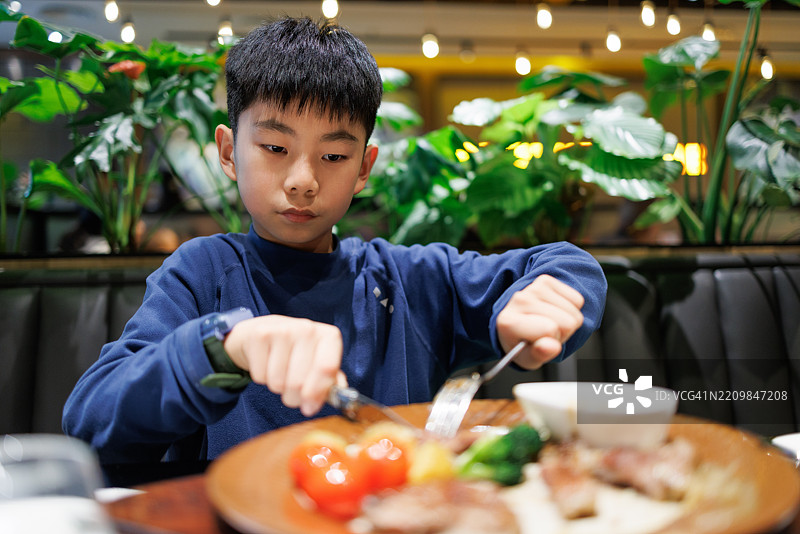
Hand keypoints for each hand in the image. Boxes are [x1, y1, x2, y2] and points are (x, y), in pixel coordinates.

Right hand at [222, 315, 342, 415]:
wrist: (262, 333)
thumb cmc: (296, 352)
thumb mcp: (318, 362)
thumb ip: (331, 380)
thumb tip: (340, 395)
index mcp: (328, 336)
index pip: (327, 368)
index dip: (317, 393)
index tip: (310, 407)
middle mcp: (307, 328)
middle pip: (299, 382)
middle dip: (294, 397)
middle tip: (292, 393)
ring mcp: (283, 329)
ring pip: (278, 382)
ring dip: (277, 388)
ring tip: (279, 374)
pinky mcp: (260, 334)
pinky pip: (260, 376)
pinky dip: (262, 378)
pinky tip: (266, 364)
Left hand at [495, 274, 584, 369]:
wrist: (518, 323)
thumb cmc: (523, 343)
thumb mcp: (528, 359)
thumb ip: (538, 355)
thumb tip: (551, 346)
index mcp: (508, 322)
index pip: (549, 329)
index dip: (552, 342)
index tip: (540, 342)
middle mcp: (519, 300)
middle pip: (567, 322)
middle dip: (562, 333)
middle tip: (546, 334)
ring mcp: (533, 287)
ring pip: (574, 312)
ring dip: (568, 322)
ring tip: (550, 324)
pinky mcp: (546, 280)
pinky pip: (577, 299)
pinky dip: (571, 309)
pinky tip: (555, 311)